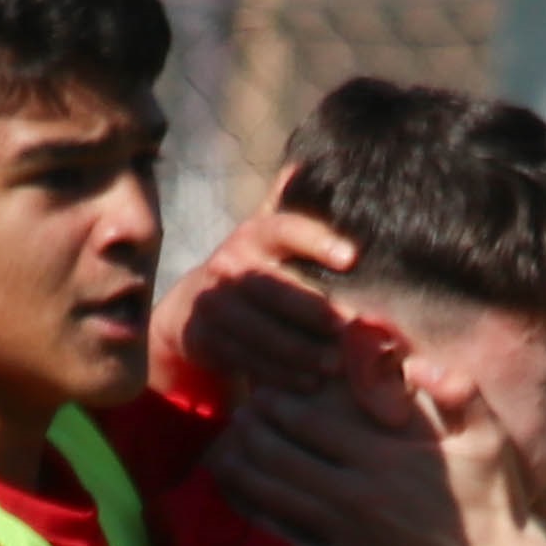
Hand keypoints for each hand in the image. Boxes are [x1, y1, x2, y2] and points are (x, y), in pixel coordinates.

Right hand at [163, 202, 364, 392]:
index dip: (317, 240)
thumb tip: (308, 164)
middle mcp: (229, 265)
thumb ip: (287, 205)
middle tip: (350, 329)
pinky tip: (309, 381)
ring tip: (336, 364)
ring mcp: (214, 303)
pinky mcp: (205, 338)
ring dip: (301, 351)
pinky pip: (247, 358)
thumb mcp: (265, 234)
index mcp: (252, 235)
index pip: (285, 228)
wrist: (193, 308)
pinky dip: (280, 373)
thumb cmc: (251, 268)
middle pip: (275, 289)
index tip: (352, 257)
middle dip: (313, 311)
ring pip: (262, 330)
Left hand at [207, 373, 502, 545]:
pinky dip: (264, 508)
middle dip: (255, 432)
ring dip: (248, 469)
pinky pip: (292, 527)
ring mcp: (347, 527)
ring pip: (279, 494)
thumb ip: (458, 392)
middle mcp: (356, 493)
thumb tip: (417, 361)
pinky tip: (246, 496)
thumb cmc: (493, 499)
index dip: (281, 403)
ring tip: (228, 448)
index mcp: (384, 458)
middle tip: (236, 412)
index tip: (261, 387)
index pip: (313, 423)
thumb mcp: (489, 437)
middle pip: (283, 457)